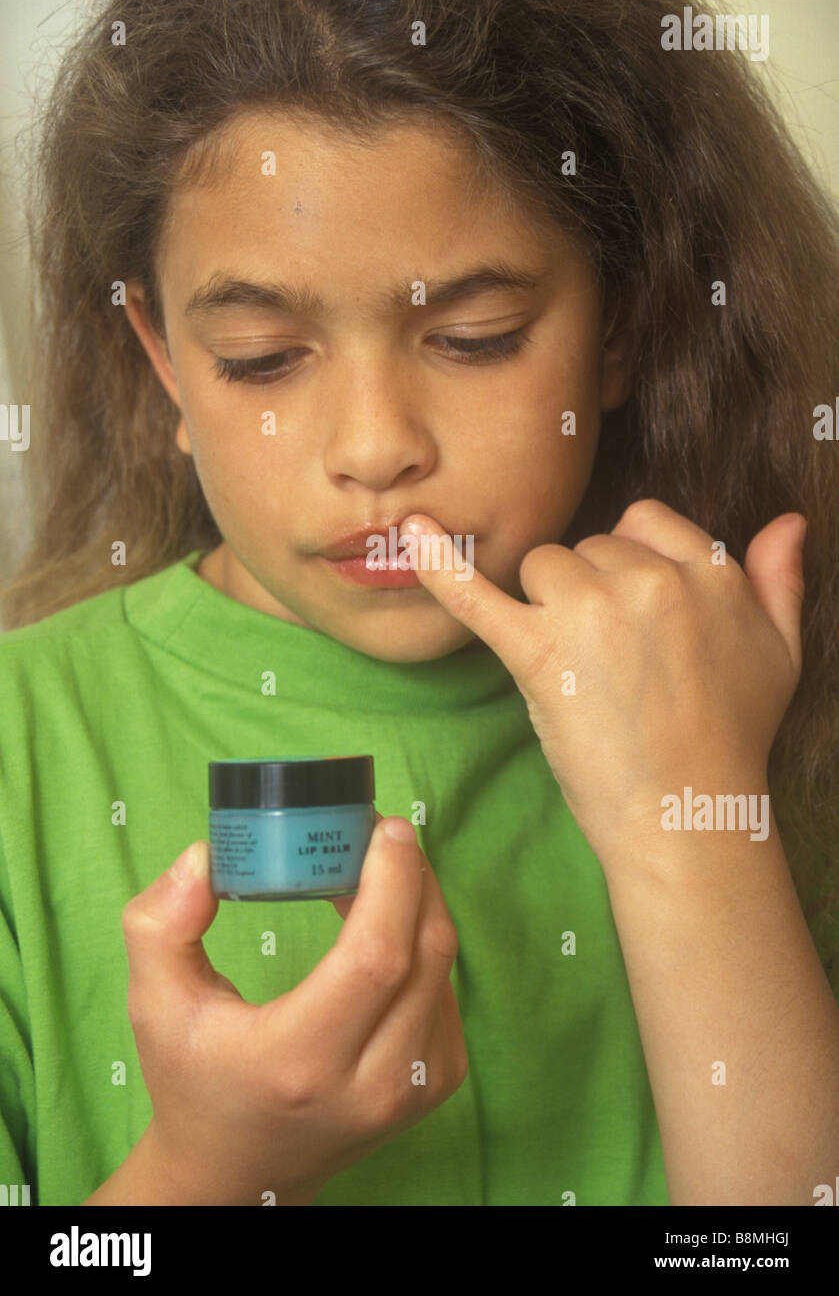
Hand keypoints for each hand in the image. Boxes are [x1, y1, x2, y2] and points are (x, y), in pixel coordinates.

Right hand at [122, 812, 465, 1204]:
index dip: (392, 880)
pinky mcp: (434, 1086)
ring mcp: (412, 1091)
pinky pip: (444, 990)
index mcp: (301, 1060)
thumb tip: (207, 856)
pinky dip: (422, 942)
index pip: (376, 957)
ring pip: (442, 966)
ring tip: (373, 869)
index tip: (380, 826)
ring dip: (418, 903)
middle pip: (425, 951)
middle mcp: (370, 1083)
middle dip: (412, 874)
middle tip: (380, 829)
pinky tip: (384, 923)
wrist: (239, 1171)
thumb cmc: (194, 1081)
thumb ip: (161, 924)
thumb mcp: (155, 1004)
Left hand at [400, 500, 806, 870]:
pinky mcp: (538, 653)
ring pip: (544, 567)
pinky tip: (411, 534)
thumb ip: (780, 580)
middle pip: (589, 548)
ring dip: (548, 608)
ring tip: (580, 670)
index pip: (643, 522)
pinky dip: (442, 566)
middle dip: (591, 594)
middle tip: (613, 662)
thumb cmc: (733, 737)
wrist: (689, 813)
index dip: (631, 564)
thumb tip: (790, 521)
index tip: (635, 613)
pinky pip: (479, 596)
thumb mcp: (780, 652)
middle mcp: (650, 579)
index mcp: (706, 571)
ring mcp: (590, 613)